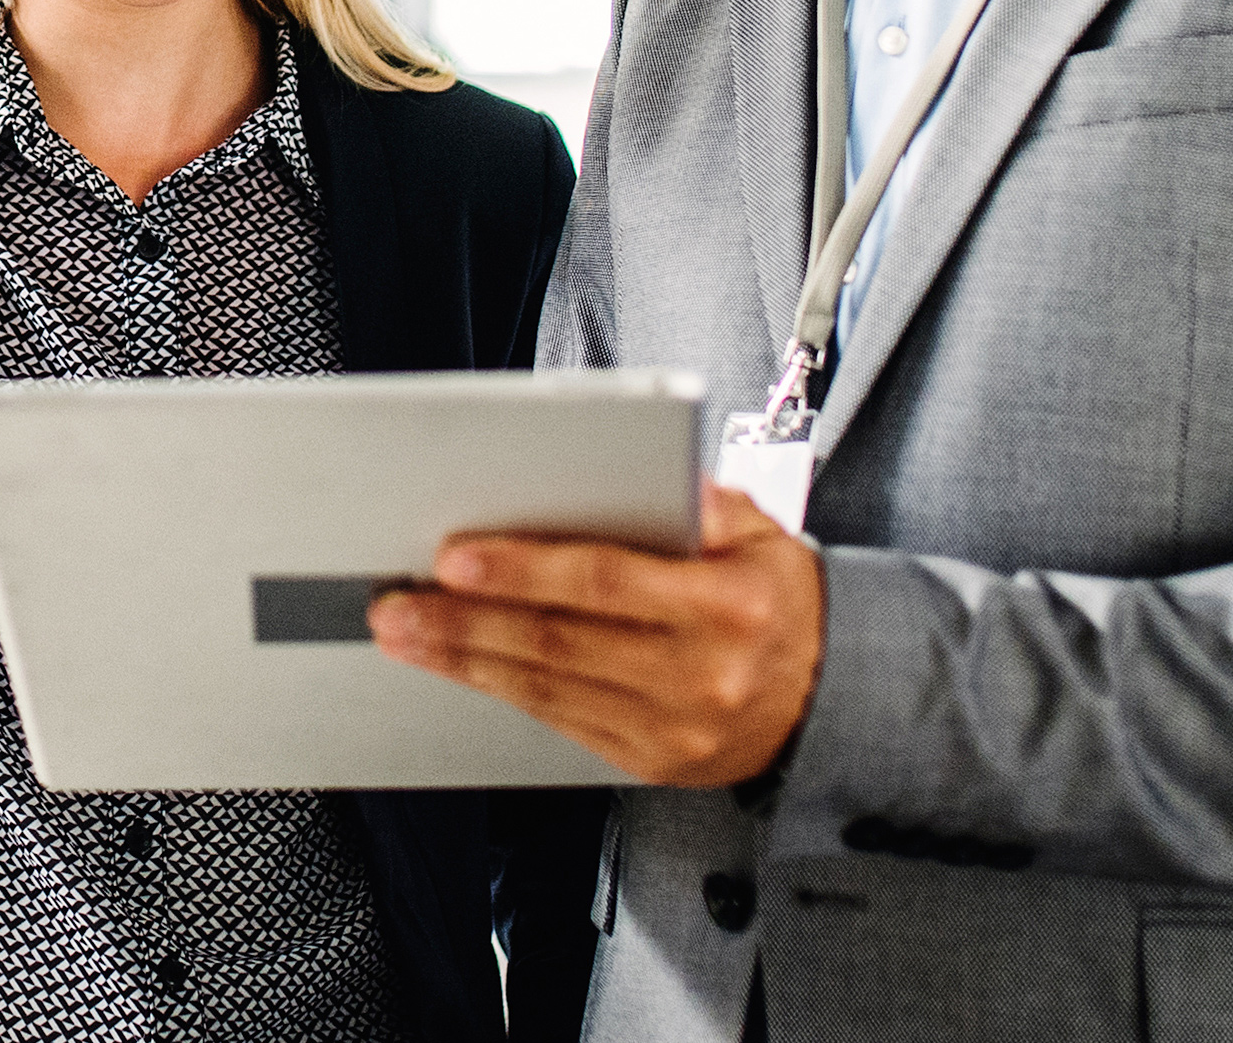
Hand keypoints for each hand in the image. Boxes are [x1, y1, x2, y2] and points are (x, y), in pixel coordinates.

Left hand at [367, 483, 822, 789]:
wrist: (837, 696)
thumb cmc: (782, 600)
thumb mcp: (764, 534)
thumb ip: (700, 502)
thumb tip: (632, 470)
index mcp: (731, 606)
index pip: (608, 580)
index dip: (524, 570)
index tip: (454, 557)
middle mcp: (703, 674)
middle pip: (561, 641)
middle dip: (465, 621)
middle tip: (395, 600)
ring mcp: (678, 729)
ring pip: (549, 689)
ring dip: (465, 659)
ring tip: (405, 632)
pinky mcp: (655, 763)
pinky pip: (562, 723)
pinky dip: (502, 691)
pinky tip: (460, 666)